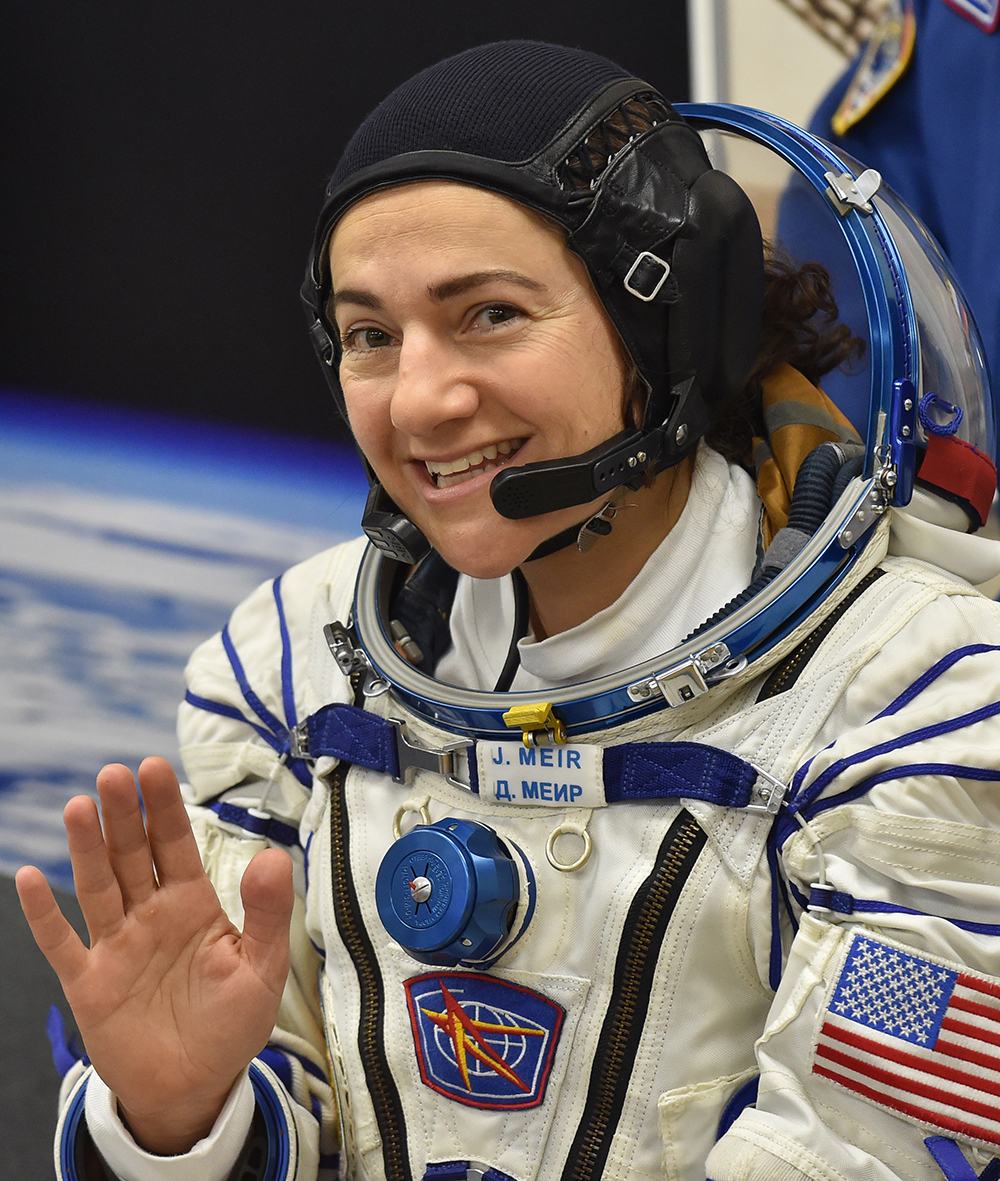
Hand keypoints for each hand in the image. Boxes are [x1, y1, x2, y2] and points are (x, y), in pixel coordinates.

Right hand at [16, 757, 293, 1154]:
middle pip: (133, 855)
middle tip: (113, 774)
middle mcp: (151, 915)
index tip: (154, 767)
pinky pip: (62, 944)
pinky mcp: (90, 984)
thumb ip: (266, 912)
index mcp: (194, 904)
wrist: (195, 1087)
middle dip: (124, 815)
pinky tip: (31, 877)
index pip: (176, 845)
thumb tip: (274, 856)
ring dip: (87, 849)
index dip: (164, 808)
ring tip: (79, 806)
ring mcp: (117, 946)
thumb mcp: (262, 968)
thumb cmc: (231, 1023)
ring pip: (98, 887)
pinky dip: (45, 914)